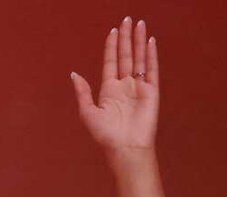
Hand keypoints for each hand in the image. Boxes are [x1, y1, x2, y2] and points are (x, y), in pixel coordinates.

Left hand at [71, 17, 159, 154]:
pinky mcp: (152, 92)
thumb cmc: (105, 135)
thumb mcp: (87, 112)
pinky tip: (150, 42)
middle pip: (125, 55)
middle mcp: (125, 85)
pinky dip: (151, 55)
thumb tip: (74, 74)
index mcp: (109, 89)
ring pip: (139, 58)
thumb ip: (82, 92)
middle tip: (127, 20)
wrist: (125, 147)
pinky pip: (152, 69)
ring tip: (140, 24)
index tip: (113, 30)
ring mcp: (139, 87)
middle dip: (126, 38)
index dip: (111, 45)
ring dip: (139, 41)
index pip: (111, 61)